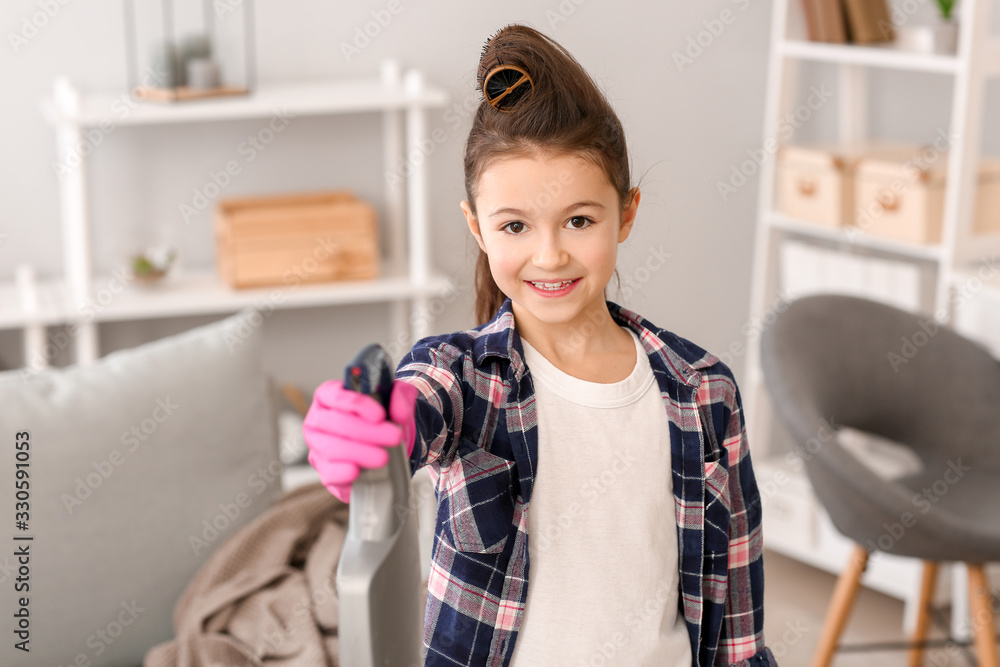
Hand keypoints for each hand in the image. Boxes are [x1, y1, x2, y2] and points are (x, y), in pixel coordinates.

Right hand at [303, 379, 416, 501]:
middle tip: (394, 437)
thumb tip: (400, 408)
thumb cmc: (383, 418)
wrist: (385, 446)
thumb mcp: (395, 401)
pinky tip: (357, 472)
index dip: (357, 404)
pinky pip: (327, 472)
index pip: (336, 395)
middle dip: (366, 431)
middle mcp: (317, 419)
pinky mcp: (323, 470)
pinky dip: (341, 473)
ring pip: (331, 448)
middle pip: (335, 423)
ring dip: (359, 452)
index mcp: (329, 395)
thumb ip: (401, 397)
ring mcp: (317, 446)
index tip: (380, 415)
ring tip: (384, 457)